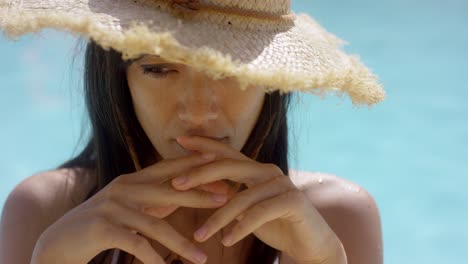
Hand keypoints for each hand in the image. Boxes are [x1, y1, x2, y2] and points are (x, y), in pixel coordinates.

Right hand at [32, 154, 227, 263]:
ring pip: (156, 225)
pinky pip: (136, 245)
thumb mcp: (131, 207)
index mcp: (132, 180)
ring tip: (201, 259)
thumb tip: (188, 193)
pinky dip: (153, 259)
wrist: (60, 242)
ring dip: (181, 244)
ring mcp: (112, 207)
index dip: (193, 164)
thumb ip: (156, 199)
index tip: (219, 163)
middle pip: (169, 191)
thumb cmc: (102, 224)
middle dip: (199, 195)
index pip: (168, 168)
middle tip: (225, 200)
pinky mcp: (102, 228)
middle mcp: (123, 188)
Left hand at [170, 135, 345, 262]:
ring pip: (242, 197)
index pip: (226, 153)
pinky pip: (259, 213)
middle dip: (200, 174)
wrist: (309, 243)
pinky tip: (226, 240)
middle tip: (176, 185)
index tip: (179, 139)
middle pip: (229, 166)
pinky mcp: (292, 201)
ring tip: (200, 235)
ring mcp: (281, 184)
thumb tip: (197, 191)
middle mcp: (268, 171)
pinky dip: (241, 227)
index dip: (204, 144)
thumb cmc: (275, 224)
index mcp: (255, 170)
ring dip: (218, 218)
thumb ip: (229, 196)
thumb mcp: (246, 209)